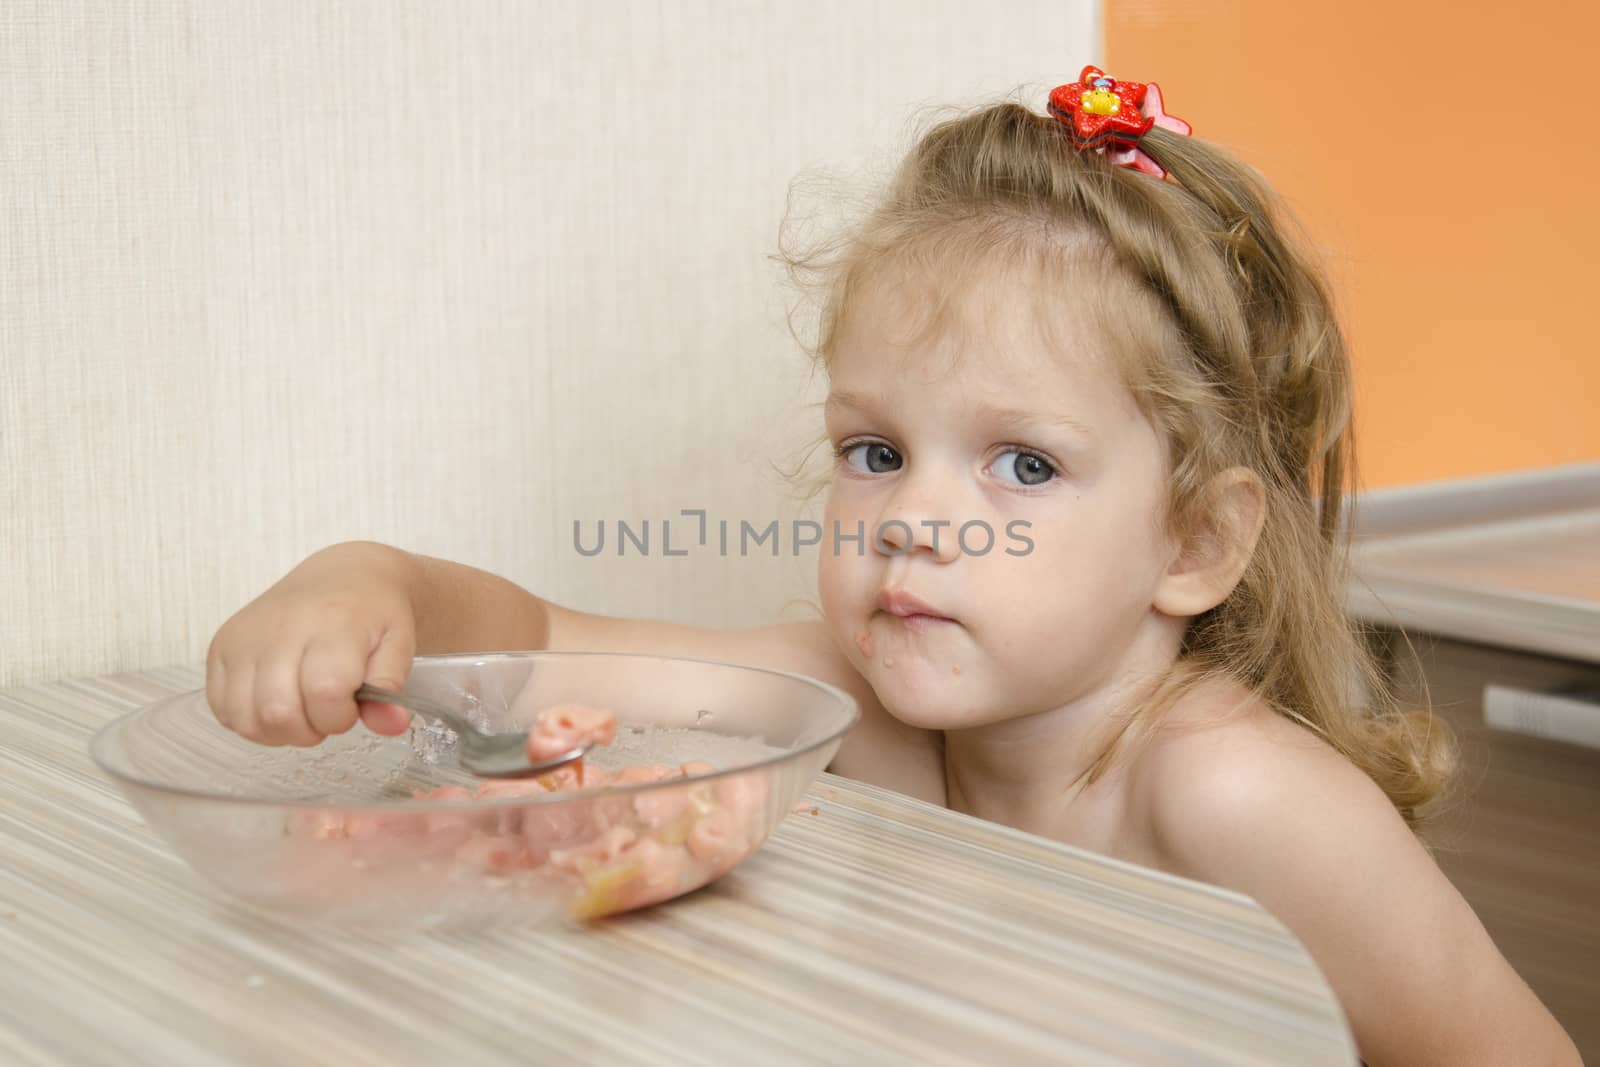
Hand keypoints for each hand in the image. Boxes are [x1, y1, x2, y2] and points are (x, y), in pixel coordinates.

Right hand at [206, 542, 416, 745]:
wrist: (341, 578)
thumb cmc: (372, 613)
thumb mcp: (399, 644)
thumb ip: (391, 687)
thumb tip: (391, 724)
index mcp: (331, 623)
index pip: (325, 693)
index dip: (341, 715)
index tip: (352, 704)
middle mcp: (280, 627)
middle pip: (278, 712)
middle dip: (311, 729)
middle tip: (328, 710)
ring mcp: (244, 637)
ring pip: (246, 718)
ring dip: (279, 731)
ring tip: (303, 709)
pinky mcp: (220, 647)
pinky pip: (222, 709)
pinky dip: (250, 721)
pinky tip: (277, 704)